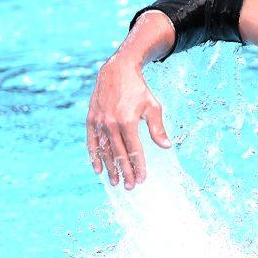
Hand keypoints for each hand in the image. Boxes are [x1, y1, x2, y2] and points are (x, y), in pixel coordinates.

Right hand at [86, 53, 170, 189]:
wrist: (117, 70)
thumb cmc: (138, 89)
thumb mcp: (153, 106)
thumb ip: (158, 128)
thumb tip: (167, 147)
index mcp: (128, 121)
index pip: (134, 150)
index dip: (139, 166)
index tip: (142, 179)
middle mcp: (111, 123)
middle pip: (119, 154)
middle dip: (125, 172)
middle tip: (130, 187)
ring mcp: (99, 122)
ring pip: (104, 151)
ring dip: (110, 168)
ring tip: (115, 183)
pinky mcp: (91, 119)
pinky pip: (92, 142)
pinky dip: (94, 157)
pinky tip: (98, 170)